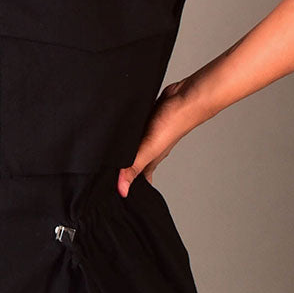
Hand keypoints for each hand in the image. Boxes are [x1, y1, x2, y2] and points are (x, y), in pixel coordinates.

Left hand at [116, 79, 196, 196]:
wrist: (185, 97)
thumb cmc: (174, 123)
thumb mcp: (149, 149)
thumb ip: (133, 168)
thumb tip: (122, 191)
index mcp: (151, 159)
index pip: (140, 179)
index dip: (130, 187)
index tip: (119, 195)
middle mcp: (150, 147)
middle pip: (134, 162)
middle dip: (123, 170)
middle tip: (108, 176)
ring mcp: (149, 132)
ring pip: (134, 145)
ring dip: (124, 150)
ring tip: (110, 155)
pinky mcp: (146, 118)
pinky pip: (134, 129)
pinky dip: (127, 132)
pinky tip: (119, 130)